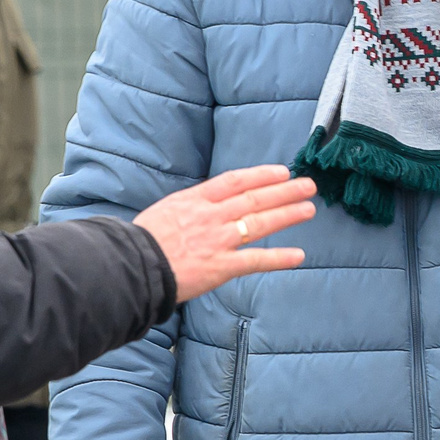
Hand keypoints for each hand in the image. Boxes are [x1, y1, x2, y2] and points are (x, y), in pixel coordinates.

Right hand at [132, 166, 314, 301]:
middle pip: (254, 198)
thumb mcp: (164, 211)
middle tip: (308, 186)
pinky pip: (255, 260)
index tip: (281, 172)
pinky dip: (278, 258)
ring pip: (259, 223)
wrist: (130, 266)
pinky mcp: (220, 267)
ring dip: (287, 215)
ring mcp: (218, 240)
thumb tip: (204, 205)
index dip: (261, 175)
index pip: (235, 181)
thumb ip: (188, 208)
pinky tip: (298, 256)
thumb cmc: (141, 241)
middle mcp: (211, 216)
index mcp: (195, 200)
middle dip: (284, 191)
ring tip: (309, 209)